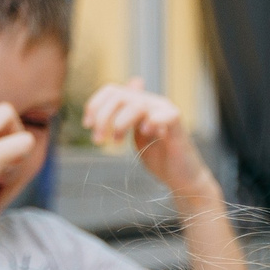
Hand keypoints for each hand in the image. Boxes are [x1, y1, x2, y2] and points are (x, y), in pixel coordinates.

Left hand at [83, 77, 214, 199]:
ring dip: (119, 123)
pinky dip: (152, 122)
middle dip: (102, 117)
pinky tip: (145, 133)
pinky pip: (165, 115)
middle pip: (119, 95)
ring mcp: (165, 113)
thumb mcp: (134, 135)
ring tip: (115, 143)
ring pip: (136, 105)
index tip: (87, 125)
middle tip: (98, 140)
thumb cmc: (159, 158)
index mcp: (140, 104)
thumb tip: (115, 101)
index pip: (112, 90)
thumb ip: (123, 117)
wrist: (182, 179)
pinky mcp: (177, 126)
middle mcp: (152, 103)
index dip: (95, 104)